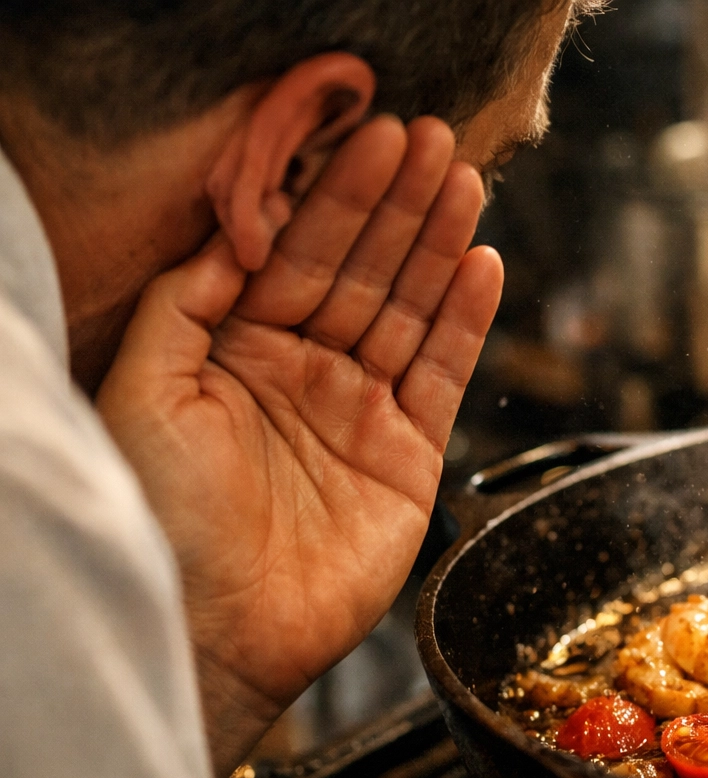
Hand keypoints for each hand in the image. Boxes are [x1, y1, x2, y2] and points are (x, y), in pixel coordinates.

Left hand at [98, 115, 501, 774]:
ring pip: (409, 311)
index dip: (338, 196)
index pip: (299, 253)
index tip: (375, 139)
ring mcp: (360, 414)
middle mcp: (304, 375)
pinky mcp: (409, 458)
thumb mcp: (146, 387)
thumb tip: (237, 231)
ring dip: (439, 247)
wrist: (215, 628)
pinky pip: (443, 375)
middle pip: (362, 271)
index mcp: (238, 353)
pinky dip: (465, 322)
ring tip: (466, 185)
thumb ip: (188, 301)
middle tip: (436, 142)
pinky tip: (480, 267)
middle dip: (399, 205)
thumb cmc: (163, 519)